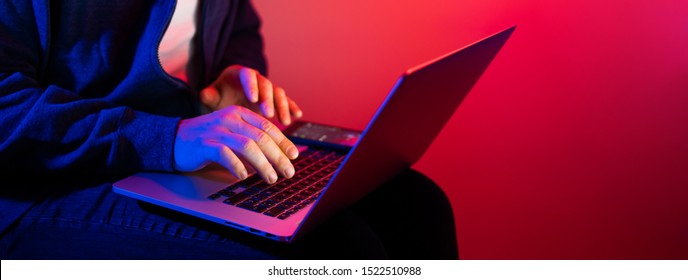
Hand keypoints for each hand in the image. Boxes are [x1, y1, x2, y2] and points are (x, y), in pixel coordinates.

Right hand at [173, 105, 298, 183]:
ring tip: (271, 178)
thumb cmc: (209, 139)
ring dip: (263, 165)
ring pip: (248, 146)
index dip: (283, 142)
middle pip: (261, 138)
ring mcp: (217, 131)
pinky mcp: (205, 145)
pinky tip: (244, 177)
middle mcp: (230, 119)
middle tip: (288, 172)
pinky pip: (225, 155)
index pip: (268, 127)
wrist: (174, 139)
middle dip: (278, 157)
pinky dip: (238, 166)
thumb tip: (278, 158)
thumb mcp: (233, 135)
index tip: (294, 156)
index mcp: (239, 114)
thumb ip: (253, 141)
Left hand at [199, 65, 302, 125]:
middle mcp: (257, 79)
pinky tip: (297, 116)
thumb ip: (208, 96)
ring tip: (285, 122)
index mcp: (241, 74)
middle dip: (269, 100)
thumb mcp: (212, 97)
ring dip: (282, 107)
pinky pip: (286, 101)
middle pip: (267, 85)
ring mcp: (268, 89)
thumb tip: (204, 95)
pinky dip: (292, 107)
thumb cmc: (219, 97)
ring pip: (279, 93)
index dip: (252, 87)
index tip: (253, 100)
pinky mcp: (275, 99)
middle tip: (269, 115)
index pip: (249, 76)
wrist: (228, 100)